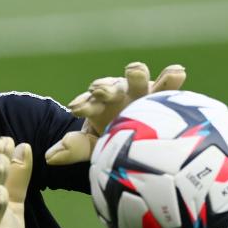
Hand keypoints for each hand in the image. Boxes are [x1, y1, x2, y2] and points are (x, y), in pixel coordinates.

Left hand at [45, 62, 185, 165]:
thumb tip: (49, 157)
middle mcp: (118, 94)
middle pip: (110, 89)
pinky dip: (172, 79)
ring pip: (137, 81)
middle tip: (99, 90)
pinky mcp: (163, 92)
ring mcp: (140, 91)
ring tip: (135, 70)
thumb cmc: (114, 140)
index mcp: (98, 106)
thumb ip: (76, 148)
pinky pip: (168, 85)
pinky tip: (178, 72)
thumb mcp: (95, 146)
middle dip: (105, 88)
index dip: (84, 105)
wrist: (143, 137)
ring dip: (136, 75)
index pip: (89, 104)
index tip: (76, 108)